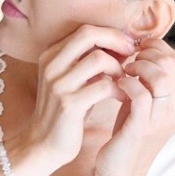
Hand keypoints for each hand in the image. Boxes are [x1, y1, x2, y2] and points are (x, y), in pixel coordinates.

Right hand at [21, 25, 135, 166]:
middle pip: (88, 35)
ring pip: (98, 59)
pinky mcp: (69, 104)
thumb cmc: (64, 113)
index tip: (126, 46)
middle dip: (116, 41)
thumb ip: (88, 63)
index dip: (110, 34)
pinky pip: (103, 86)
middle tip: (131, 54)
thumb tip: (121, 45)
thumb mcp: (72, 81)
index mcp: (51, 56)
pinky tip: (123, 97)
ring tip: (124, 81)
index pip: (84, 31)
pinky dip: (118, 89)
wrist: (42, 144)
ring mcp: (58, 85)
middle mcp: (51, 66)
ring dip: (118, 68)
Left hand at [95, 38, 174, 175]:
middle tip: (130, 57)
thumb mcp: (144, 102)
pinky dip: (128, 83)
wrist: (121, 170)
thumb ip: (148, 80)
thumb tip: (140, 50)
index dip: (157, 48)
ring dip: (139, 66)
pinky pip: (141, 94)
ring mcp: (161, 119)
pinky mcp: (142, 127)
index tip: (137, 47)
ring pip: (161, 77)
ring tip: (125, 70)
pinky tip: (118, 84)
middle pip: (171, 64)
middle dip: (147, 53)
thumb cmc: (128, 132)